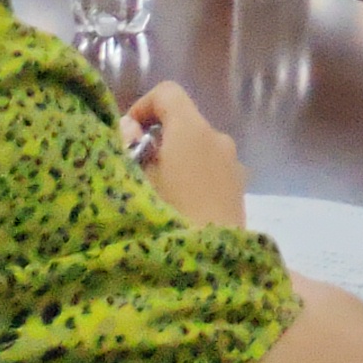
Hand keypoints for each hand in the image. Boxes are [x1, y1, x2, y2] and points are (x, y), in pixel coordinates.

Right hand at [126, 84, 246, 229]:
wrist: (213, 269)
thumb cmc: (166, 219)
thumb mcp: (134, 182)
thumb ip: (127, 148)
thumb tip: (131, 129)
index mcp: (193, 129)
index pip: (167, 92)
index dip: (141, 107)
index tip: (124, 139)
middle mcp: (218, 138)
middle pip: (182, 122)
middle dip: (154, 140)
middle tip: (132, 174)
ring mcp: (233, 164)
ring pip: (195, 149)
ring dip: (172, 162)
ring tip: (152, 198)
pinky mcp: (239, 190)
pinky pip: (208, 171)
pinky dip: (189, 179)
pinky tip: (176, 211)